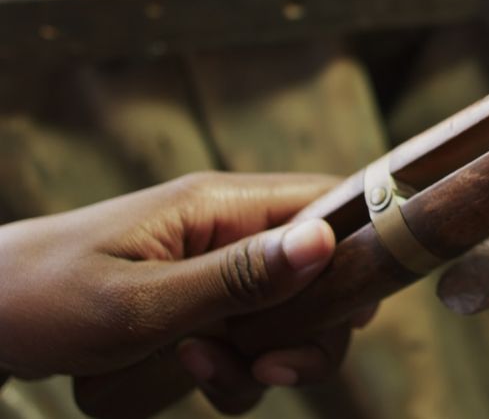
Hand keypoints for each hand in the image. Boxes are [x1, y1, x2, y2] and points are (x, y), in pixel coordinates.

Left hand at [0, 172, 373, 414]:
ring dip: (268, 359)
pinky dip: (234, 371)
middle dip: (314, 330)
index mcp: (219, 204)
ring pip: (288, 315)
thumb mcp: (139, 301)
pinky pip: (247, 339)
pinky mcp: (198, 304)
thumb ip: (236, 277)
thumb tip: (325, 242)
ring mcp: (214, 268)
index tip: (356, 311)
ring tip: (207, 375)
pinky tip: (190, 376)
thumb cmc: (40, 300)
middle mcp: (227, 229)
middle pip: (320, 271)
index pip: (329, 201)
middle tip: (276, 370)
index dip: (360, 249)